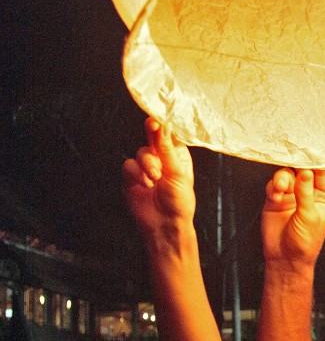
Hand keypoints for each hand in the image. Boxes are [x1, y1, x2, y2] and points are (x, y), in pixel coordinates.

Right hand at [123, 119, 195, 237]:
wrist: (166, 225)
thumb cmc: (179, 202)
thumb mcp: (177, 173)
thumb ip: (167, 149)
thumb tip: (163, 124)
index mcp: (177, 155)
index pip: (169, 134)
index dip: (163, 124)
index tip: (159, 115)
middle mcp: (161, 158)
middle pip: (152, 137)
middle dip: (152, 133)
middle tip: (152, 125)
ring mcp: (145, 167)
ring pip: (140, 152)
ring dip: (147, 163)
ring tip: (155, 178)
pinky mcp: (131, 178)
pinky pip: (128, 166)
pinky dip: (136, 173)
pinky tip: (146, 184)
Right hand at [261, 168, 324, 269]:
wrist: (284, 259)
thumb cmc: (304, 243)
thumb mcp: (309, 217)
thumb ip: (306, 193)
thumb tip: (306, 171)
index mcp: (324, 196)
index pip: (323, 172)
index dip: (317, 160)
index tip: (309, 150)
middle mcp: (308, 192)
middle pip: (303, 168)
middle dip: (296, 164)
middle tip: (290, 161)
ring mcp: (292, 194)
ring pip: (286, 174)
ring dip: (282, 178)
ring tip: (280, 189)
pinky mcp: (276, 198)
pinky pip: (274, 184)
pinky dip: (273, 187)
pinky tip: (275, 197)